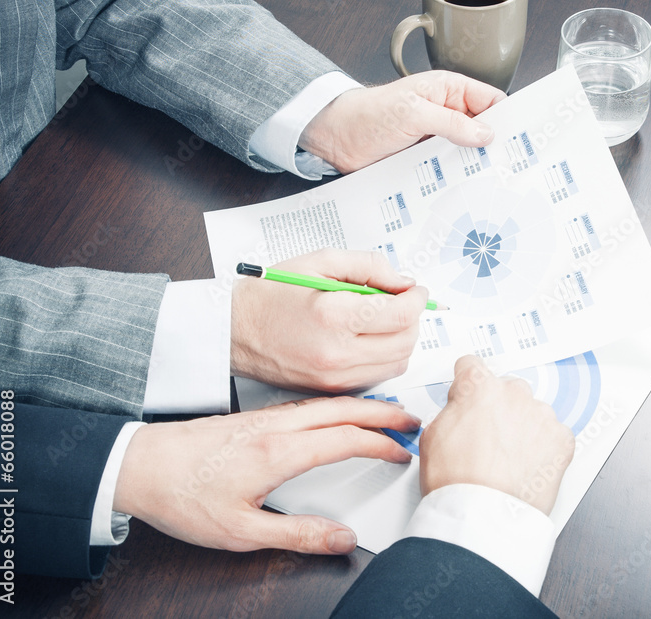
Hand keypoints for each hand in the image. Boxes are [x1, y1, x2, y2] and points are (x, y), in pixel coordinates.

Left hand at [114, 396, 419, 554]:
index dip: (380, 444)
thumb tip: (341, 538)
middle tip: (412, 418)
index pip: (346, 439)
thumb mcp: (241, 532)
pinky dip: (337, 405)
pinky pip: (308, 405)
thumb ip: (297, 534)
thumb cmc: (182, 495)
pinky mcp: (254, 417)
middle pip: (343, 409)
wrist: (138, 465)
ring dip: (362, 404)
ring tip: (386, 412)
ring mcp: (265, 417)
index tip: (402, 452)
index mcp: (279, 452)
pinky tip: (338, 414)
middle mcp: (275, 426)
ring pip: (326, 403)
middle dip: (383, 411)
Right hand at [231, 248, 427, 393]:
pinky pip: (377, 376)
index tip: (415, 290)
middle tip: (401, 301)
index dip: (417, 299)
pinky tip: (368, 339)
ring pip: (397, 363)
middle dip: (412, 318)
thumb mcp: (320, 261)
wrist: (234, 329)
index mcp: (334, 315)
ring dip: (401, 339)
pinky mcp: (332, 389)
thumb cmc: (271, 294)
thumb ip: (369, 266)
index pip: (401, 314)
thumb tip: (403, 282)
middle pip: (405, 341)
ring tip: (384, 319)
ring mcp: (335, 376)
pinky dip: (384, 357)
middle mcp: (337, 352)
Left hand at [298, 70, 505, 172]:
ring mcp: (437, 137)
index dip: (507, 118)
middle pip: (483, 130)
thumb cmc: (368, 114)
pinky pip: (448, 168)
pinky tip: (465, 188)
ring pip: (467, 152)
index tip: (521, 138)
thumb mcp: (414, 113)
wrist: (336, 138)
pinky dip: (456, 177)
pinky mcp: (426, 159)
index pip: (491, 100)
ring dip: (475, 165)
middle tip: (511, 166)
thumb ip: (452, 123)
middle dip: (495, 146)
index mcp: (448, 90)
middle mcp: (446, 113)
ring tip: (492, 182)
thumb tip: (485, 133)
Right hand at [419, 356, 575, 514]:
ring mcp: (541, 415)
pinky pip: (553, 435)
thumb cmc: (456, 483)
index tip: (469, 395)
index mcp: (479, 387)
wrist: (483, 517)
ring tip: (508, 459)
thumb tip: (459, 409)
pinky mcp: (562, 440)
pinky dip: (544, 447)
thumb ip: (451, 411)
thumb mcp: (432, 436)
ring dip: (522, 428)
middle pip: (506, 389)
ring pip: (532, 412)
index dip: (466, 384)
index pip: (472, 366)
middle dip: (498, 408)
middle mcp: (514, 394)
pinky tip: (527, 466)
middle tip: (487, 439)